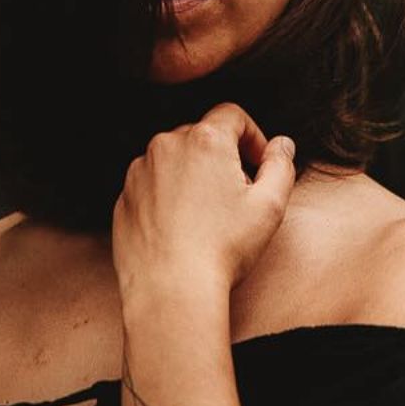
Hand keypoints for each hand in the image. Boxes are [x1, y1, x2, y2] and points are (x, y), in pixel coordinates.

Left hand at [111, 102, 296, 301]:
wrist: (170, 290)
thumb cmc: (222, 249)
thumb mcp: (269, 205)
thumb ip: (281, 165)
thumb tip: (281, 145)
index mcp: (204, 140)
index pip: (232, 115)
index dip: (252, 136)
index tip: (259, 165)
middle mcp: (165, 146)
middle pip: (201, 136)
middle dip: (222, 158)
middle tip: (237, 196)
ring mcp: (139, 173)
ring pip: (173, 161)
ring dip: (193, 176)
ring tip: (207, 216)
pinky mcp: (123, 199)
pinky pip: (151, 187)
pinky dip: (167, 198)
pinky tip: (182, 229)